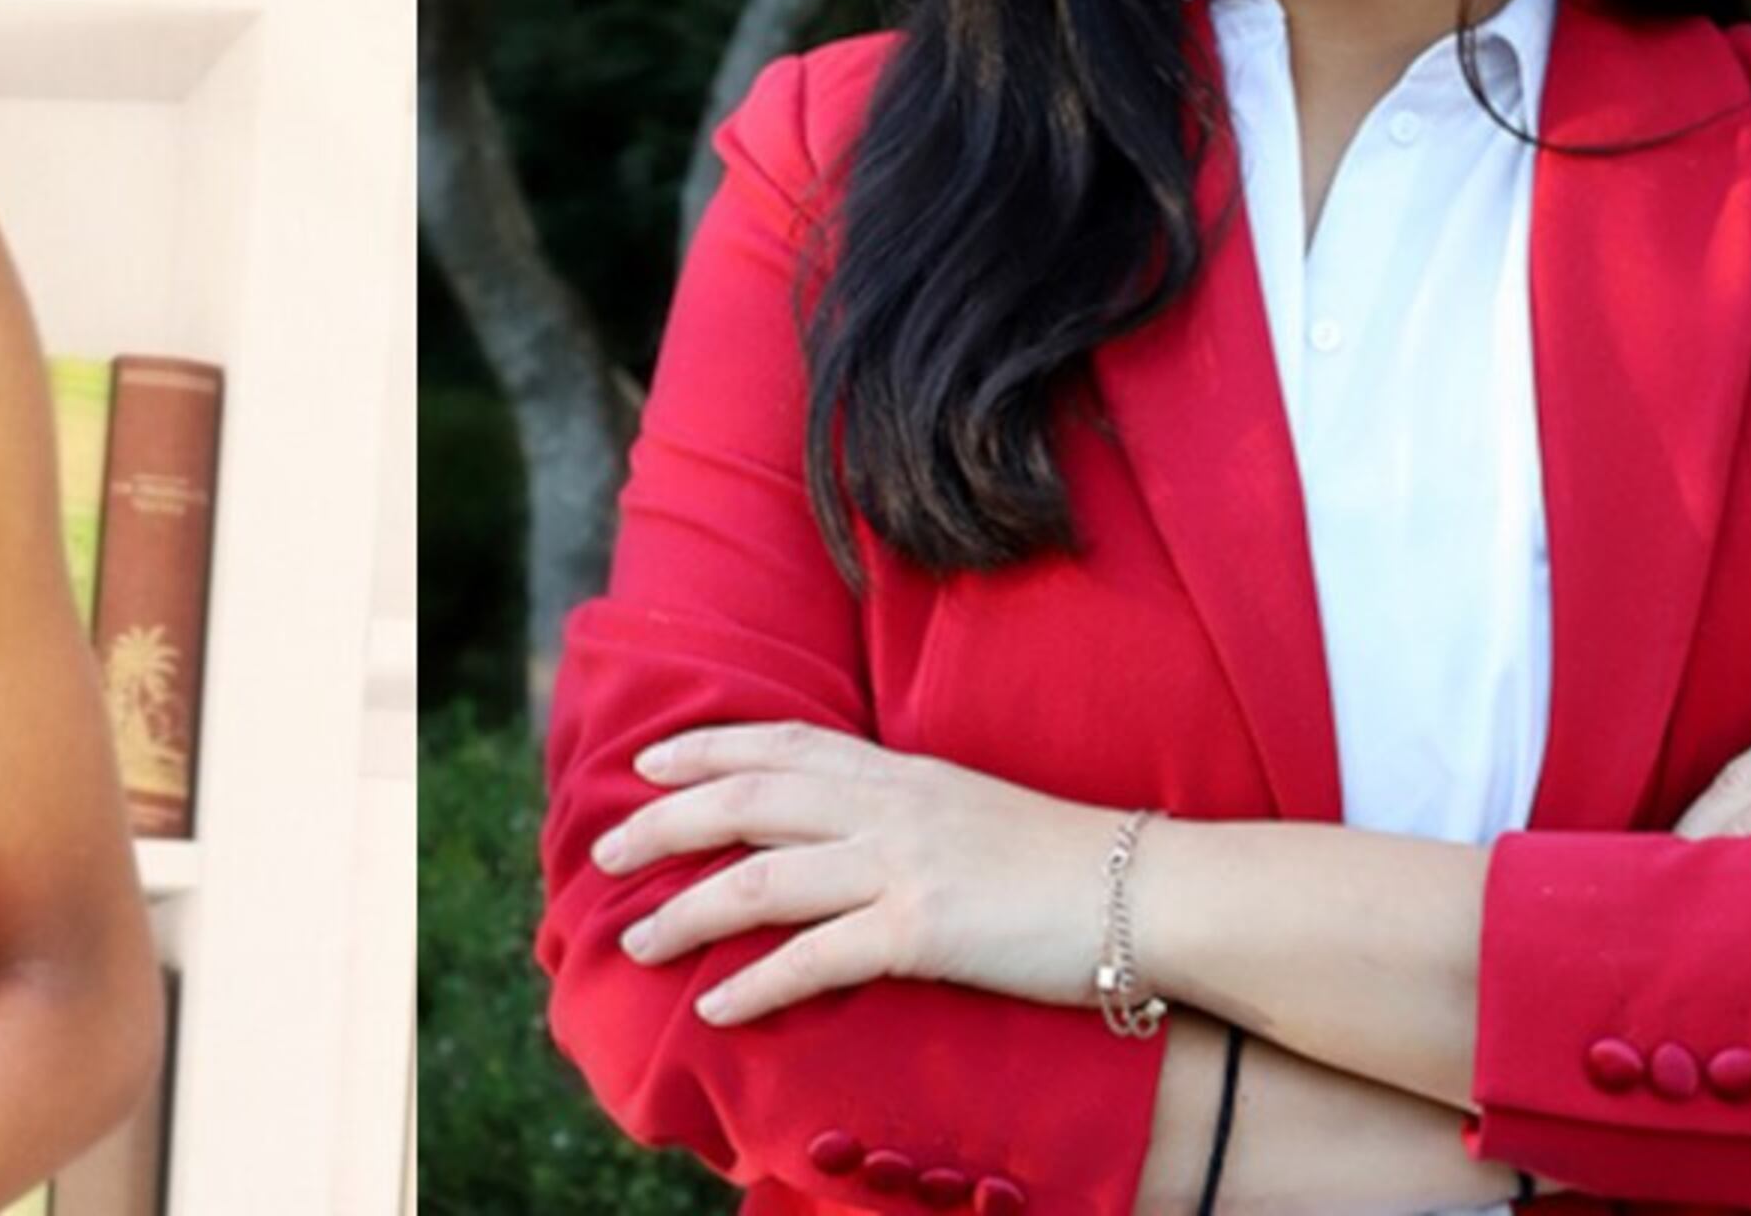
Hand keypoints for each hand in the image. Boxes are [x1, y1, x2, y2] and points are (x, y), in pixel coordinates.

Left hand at [589, 720, 1116, 1026]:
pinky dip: (756, 985)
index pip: (782, 743)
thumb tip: (849, 828)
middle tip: (604, 850)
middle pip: (747, 801)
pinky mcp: (923, 930)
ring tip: (635, 941)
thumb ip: (904, 808)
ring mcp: (903, 865)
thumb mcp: (969, 807)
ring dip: (686, 913)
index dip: (706, 747)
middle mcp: (889, 806)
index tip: (649, 762)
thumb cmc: (1064, 861)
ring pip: (762, 880)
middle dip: (664, 824)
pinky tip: (715, 1006)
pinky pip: (815, 959)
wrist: (1146, 891)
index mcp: (900, 772)